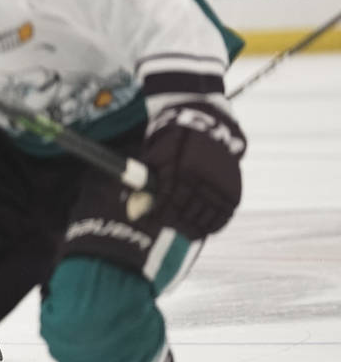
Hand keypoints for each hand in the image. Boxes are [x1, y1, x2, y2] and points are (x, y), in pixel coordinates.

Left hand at [141, 102, 245, 238]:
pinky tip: (202, 231)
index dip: (157, 213)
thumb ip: (143, 177)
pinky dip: (213, 226)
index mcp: (182, 168)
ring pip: (204, 216)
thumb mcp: (156, 153)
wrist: (209, 128)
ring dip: (191, 228)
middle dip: (172, 223)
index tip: (149, 220)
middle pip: (185, 211)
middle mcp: (203, 178)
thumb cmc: (174, 142)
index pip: (167, 200)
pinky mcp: (233, 190)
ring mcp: (220, 185)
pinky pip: (224, 216)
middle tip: (164, 229)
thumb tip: (128, 202)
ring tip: (181, 233)